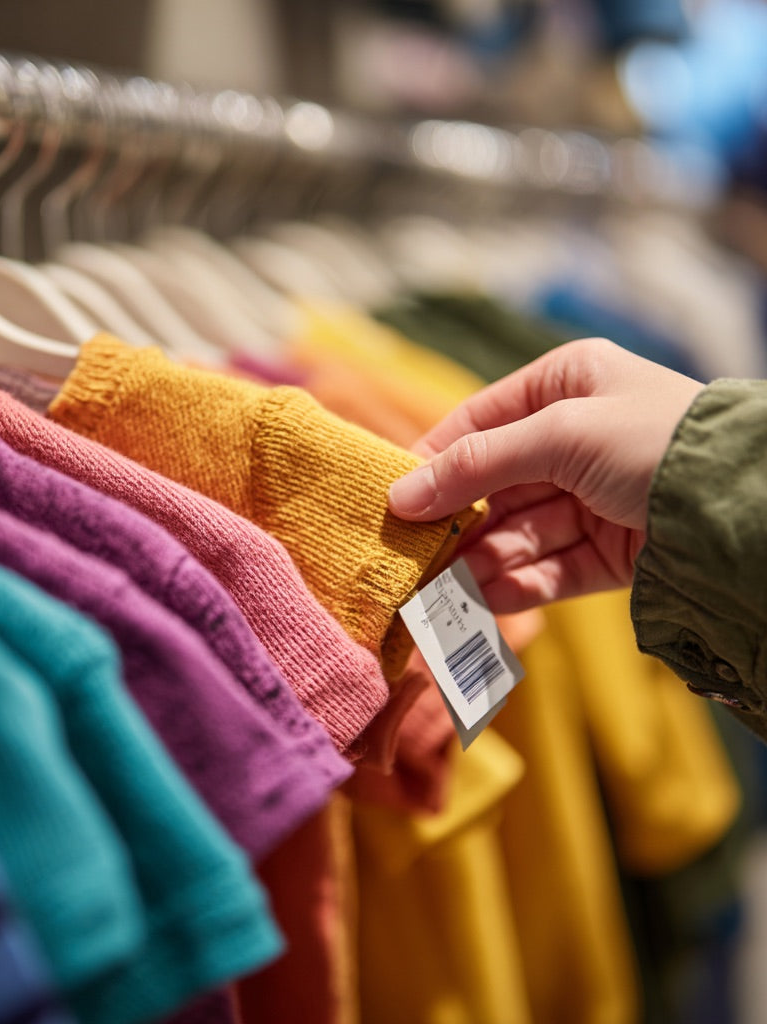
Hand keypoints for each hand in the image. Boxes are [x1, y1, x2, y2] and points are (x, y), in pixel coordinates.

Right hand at [388, 339, 704, 612]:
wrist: (745, 505)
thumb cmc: (652, 439)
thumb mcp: (558, 433)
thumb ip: (476, 464)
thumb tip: (401, 494)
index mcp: (569, 385)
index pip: (483, 420)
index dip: (436, 456)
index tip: (395, 493)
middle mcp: (578, 439)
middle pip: (497, 484)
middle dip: (456, 520)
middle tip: (409, 553)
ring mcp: (594, 498)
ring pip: (518, 532)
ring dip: (478, 560)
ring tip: (436, 589)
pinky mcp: (611, 551)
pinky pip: (548, 567)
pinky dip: (513, 585)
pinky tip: (478, 602)